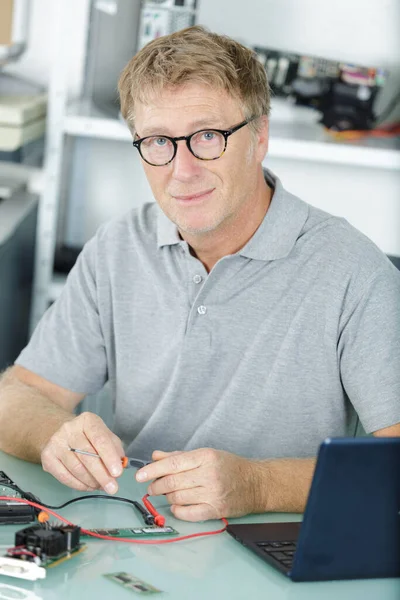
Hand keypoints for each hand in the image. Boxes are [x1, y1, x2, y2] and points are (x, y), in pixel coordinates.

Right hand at [41, 412, 124, 493]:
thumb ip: (115, 450)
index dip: (109, 458)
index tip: (118, 473)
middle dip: (102, 475)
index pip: (100, 439)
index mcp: (88, 420)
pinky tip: (88, 486)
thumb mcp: (106, 436)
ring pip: (76, 468)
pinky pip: (64, 477)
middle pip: (87, 456)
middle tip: (112, 488)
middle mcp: (69, 429)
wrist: (63, 434)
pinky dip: (79, 485)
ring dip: (91, 482)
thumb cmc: (89, 437)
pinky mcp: (47, 456)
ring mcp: (56, 442)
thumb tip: (119, 468)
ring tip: (101, 486)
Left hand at [136, 448, 260, 521]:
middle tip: (151, 487)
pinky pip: (190, 513)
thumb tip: (155, 456)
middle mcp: (209, 474)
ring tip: (166, 494)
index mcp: (205, 457)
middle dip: (156, 485)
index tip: (140, 475)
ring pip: (178, 497)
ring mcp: (213, 493)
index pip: (172, 464)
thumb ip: (179, 456)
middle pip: (172, 482)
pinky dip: (178, 511)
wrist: (256, 483)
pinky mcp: (216, 510)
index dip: (153, 470)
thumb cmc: (230, 466)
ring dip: (167, 497)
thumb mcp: (206, 454)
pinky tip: (176, 507)